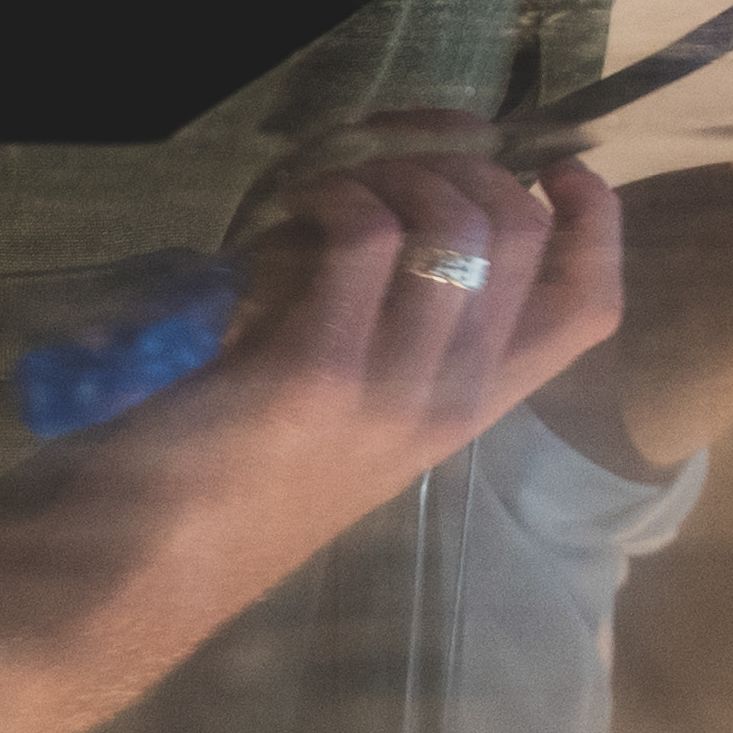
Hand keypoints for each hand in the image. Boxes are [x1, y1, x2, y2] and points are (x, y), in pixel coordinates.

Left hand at [81, 132, 621, 580]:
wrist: (134, 566)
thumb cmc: (233, 479)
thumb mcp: (350, 408)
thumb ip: (396, 328)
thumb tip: (410, 198)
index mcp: (468, 412)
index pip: (590, 312)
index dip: (598, 224)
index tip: (563, 169)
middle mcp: (447, 406)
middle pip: (524, 240)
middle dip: (473, 166)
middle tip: (401, 166)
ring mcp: (387, 393)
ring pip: (454, 225)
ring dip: (397, 170)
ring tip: (340, 185)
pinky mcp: (314, 372)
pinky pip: (363, 236)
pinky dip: (334, 195)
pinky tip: (294, 209)